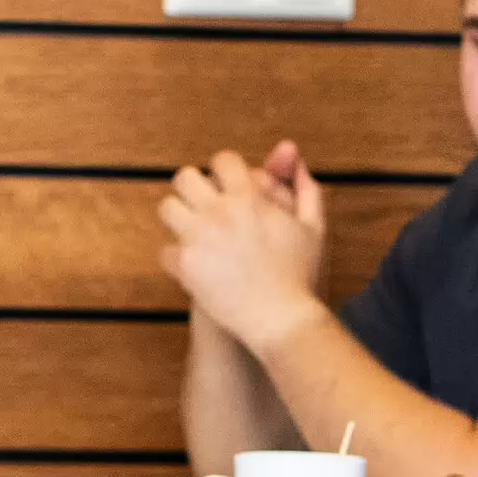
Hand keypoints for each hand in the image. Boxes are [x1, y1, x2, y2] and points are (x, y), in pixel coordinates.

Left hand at [157, 142, 328, 347]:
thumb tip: (296, 158)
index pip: (222, 160)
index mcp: (249, 197)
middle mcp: (220, 212)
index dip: (223, 169)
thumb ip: (306, 189)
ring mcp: (199, 237)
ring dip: (177, 217)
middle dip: (191, 187)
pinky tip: (191, 265)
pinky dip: (176, 258)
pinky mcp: (185, 265)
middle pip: (185, 177)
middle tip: (199, 203)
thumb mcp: (312, 227)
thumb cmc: (299, 275)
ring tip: (190, 230)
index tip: (224, 183)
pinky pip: (165, 250)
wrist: (280, 318)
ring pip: (167, 208)